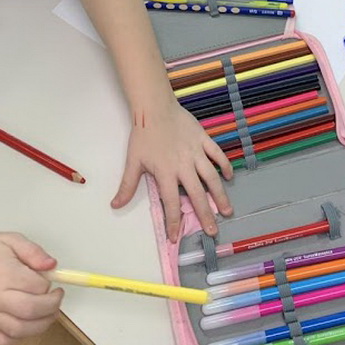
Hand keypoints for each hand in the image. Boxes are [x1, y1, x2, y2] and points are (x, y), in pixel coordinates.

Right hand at [0, 233, 62, 344]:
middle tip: (57, 297)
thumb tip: (52, 265)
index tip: (51, 278)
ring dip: (41, 324)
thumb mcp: (12, 240)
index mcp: (5, 275)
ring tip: (48, 312)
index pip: (37, 286)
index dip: (50, 283)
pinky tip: (27, 324)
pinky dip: (19, 338)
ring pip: (20, 330)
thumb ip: (33, 251)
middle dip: (51, 306)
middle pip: (30, 310)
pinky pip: (4, 341)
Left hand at [111, 101, 233, 243]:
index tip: (176, 237)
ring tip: (226, 211)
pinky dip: (225, 166)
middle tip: (212, 231)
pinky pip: (217, 155)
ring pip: (212, 177)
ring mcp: (196, 152)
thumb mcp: (133, 162)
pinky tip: (229, 177)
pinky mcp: (203, 139)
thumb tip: (115, 205)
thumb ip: (127, 186)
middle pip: (197, 195)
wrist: (155, 108)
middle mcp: (183, 166)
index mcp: (166, 173)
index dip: (173, 222)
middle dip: (205, 215)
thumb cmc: (143, 135)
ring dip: (220, 195)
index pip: (171, 204)